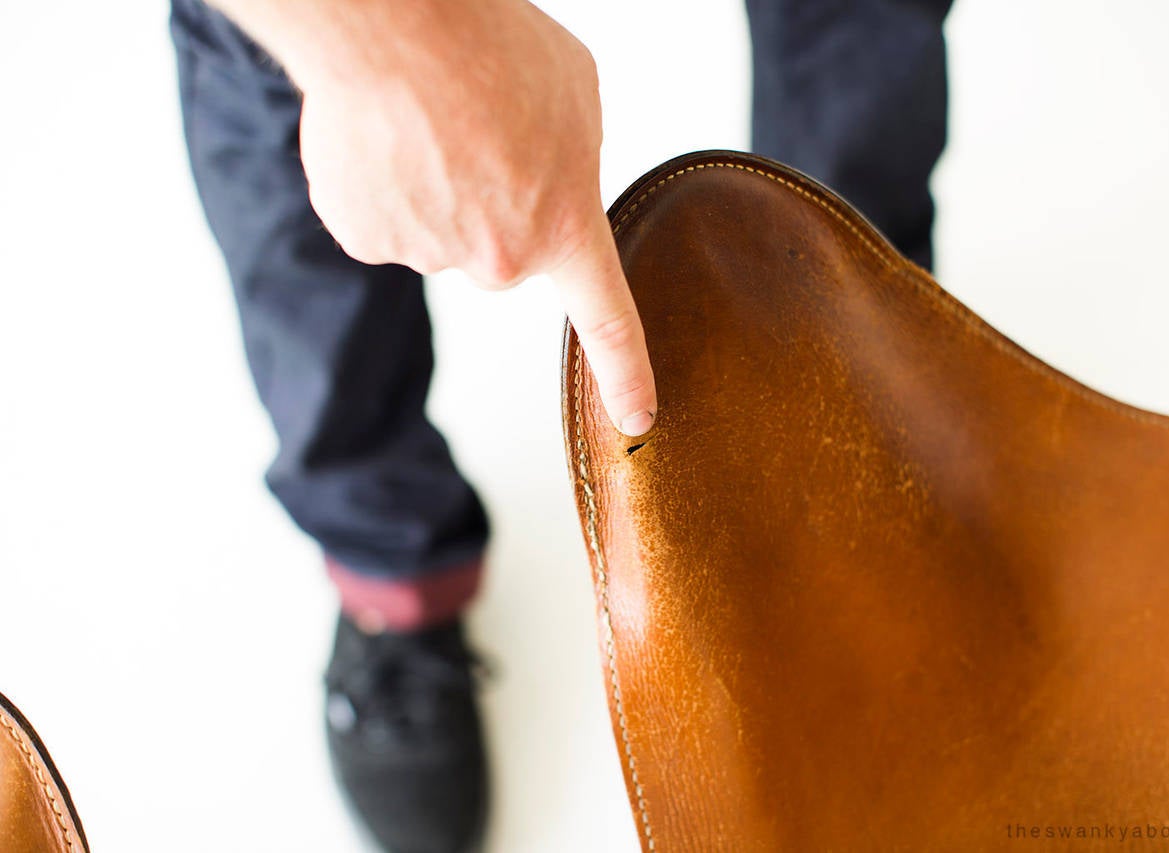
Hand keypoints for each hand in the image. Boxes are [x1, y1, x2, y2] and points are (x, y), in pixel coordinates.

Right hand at [217, 0, 655, 434]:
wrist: (395, 25)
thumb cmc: (493, 45)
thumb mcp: (574, 94)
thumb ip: (572, 160)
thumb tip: (541, 187)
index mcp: (564, 227)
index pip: (607, 321)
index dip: (625, 374)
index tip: (636, 417)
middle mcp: (501, 260)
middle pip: (501, 250)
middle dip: (495, 201)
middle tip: (480, 133)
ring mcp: (430, 254)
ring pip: (441, 230)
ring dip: (438, 185)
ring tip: (431, 120)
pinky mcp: (365, 237)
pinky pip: (385, 220)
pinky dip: (384, 186)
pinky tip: (387, 138)